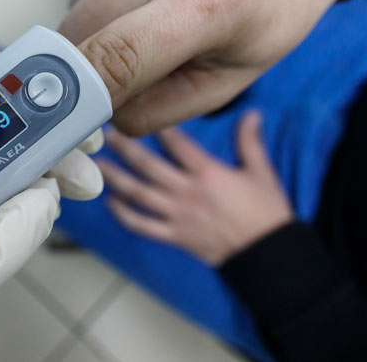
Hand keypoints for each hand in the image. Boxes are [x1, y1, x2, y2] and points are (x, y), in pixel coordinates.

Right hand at [61, 0, 366, 134]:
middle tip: (130, 57)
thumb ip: (159, 108)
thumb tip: (96, 114)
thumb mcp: (231, 79)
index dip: (81, 91)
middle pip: (82, 22)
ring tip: (155, 0)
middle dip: (90, 54)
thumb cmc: (271, 6)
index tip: (68, 111)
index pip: (117, 55)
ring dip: (101, 12)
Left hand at [98, 112, 292, 265]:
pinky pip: (144, 226)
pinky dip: (125, 216)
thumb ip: (250, 142)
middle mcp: (187, 192)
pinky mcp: (175, 236)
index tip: (142, 113)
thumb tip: (252, 113)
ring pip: (139, 194)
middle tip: (107, 135)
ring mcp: (177, 215)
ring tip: (99, 165)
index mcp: (207, 173)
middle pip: (148, 166)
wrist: (267, 253)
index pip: (177, 144)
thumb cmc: (266, 211)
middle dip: (125, 149)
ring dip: (117, 179)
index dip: (159, 127)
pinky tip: (110, 203)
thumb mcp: (261, 172)